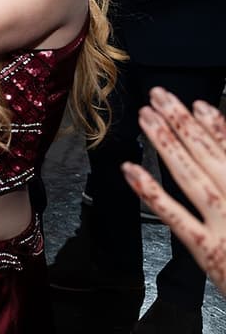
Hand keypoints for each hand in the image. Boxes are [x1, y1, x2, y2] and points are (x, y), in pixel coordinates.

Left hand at [124, 87, 225, 294]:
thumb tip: (220, 148)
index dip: (215, 127)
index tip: (197, 104)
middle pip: (207, 156)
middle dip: (181, 123)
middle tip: (159, 96)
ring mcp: (223, 225)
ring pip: (189, 178)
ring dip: (165, 144)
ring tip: (146, 117)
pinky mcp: (206, 249)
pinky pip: (174, 216)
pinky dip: (151, 191)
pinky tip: (131, 169)